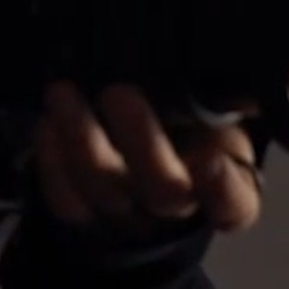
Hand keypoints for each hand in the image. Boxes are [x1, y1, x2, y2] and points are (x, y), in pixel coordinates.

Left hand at [30, 81, 261, 239]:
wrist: (151, 143)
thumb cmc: (193, 117)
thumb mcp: (223, 103)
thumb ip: (229, 93)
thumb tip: (240, 72)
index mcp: (228, 183)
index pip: (235, 203)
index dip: (223, 189)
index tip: (212, 159)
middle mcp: (179, 207)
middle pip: (163, 192)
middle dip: (140, 141)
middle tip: (119, 91)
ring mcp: (131, 216)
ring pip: (108, 194)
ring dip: (82, 141)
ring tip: (64, 92)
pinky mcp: (87, 216)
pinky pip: (67, 203)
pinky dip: (53, 163)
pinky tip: (48, 124)